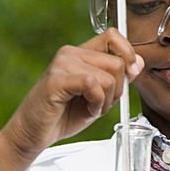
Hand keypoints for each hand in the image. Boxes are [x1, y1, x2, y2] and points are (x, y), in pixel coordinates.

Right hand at [0, 29, 142, 170]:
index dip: (128, 54)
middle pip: (117, 62)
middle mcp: (70, 53)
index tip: (130, 74)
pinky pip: (93, 84)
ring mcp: (62, 64)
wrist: (31, 133)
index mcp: (79, 53)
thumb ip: (116, 78)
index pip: (113, 36)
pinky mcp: (57, 79)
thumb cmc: (61, 116)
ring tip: (89, 108)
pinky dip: (96, 102)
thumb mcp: (98, 96)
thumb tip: (138, 63)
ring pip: (109, 76)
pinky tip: (85, 109)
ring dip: (106, 100)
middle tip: (99, 104)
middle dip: (117, 90)